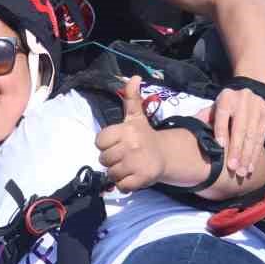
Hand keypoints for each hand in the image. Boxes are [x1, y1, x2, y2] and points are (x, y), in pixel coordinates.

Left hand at [96, 76, 166, 191]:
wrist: (164, 155)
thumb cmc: (144, 135)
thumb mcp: (136, 116)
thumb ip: (131, 97)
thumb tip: (133, 77)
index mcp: (126, 130)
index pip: (100, 142)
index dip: (106, 144)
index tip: (117, 143)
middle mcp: (131, 146)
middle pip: (104, 159)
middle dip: (111, 160)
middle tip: (123, 156)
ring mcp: (137, 163)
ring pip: (111, 173)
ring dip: (117, 173)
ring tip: (128, 166)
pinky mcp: (141, 179)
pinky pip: (121, 186)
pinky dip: (124, 185)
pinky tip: (132, 176)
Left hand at [211, 86, 264, 179]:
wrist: (249, 99)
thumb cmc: (226, 110)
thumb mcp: (215, 111)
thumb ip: (205, 120)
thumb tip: (193, 134)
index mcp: (226, 97)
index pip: (222, 116)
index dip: (221, 132)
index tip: (220, 147)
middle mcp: (243, 98)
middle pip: (239, 128)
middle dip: (236, 150)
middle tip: (232, 168)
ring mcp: (258, 104)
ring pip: (252, 135)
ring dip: (247, 156)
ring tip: (242, 171)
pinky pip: (262, 137)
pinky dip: (256, 154)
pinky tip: (251, 166)